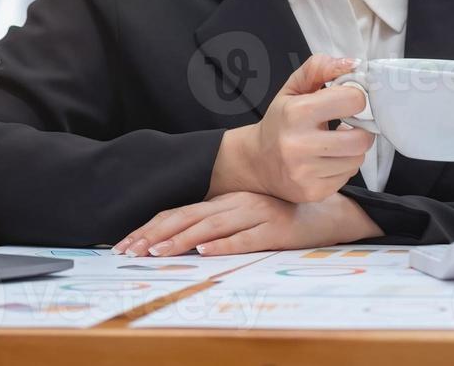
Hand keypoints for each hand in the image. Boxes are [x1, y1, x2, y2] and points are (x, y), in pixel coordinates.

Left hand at [111, 191, 382, 257]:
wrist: (326, 211)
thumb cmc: (281, 215)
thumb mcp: (243, 213)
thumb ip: (216, 221)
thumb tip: (180, 240)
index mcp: (224, 200)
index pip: (179, 213)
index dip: (151, 228)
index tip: (127, 244)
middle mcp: (235, 203)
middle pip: (187, 218)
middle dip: (155, 236)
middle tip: (130, 251)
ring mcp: (255, 214)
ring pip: (211, 227)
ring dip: (181, 241)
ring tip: (158, 253)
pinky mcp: (274, 230)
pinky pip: (245, 238)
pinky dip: (224, 245)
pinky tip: (205, 252)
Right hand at [209, 53, 374, 203]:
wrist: (255, 162)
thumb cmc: (279, 121)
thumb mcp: (293, 89)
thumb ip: (319, 69)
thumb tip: (353, 64)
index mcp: (296, 113)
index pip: (352, 101)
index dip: (355, 98)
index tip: (348, 101)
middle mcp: (299, 145)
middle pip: (361, 139)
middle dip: (361, 130)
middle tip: (350, 126)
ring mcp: (305, 172)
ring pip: (357, 160)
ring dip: (352, 150)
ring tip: (336, 143)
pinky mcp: (312, 192)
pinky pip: (347, 177)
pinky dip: (343, 166)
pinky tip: (327, 159)